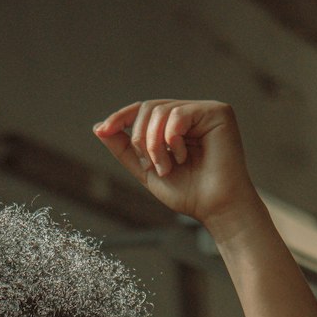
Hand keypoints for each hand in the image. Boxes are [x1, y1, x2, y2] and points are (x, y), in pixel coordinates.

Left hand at [92, 99, 260, 232]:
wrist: (215, 208)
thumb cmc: (188, 194)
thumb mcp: (147, 171)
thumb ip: (125, 149)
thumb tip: (99, 127)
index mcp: (174, 125)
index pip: (142, 110)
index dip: (120, 117)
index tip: (102, 129)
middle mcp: (189, 114)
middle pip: (148, 108)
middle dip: (141, 139)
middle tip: (154, 166)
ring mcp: (204, 111)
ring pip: (160, 111)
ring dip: (156, 144)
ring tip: (169, 167)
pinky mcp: (217, 112)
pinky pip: (179, 113)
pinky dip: (172, 138)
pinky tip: (184, 157)